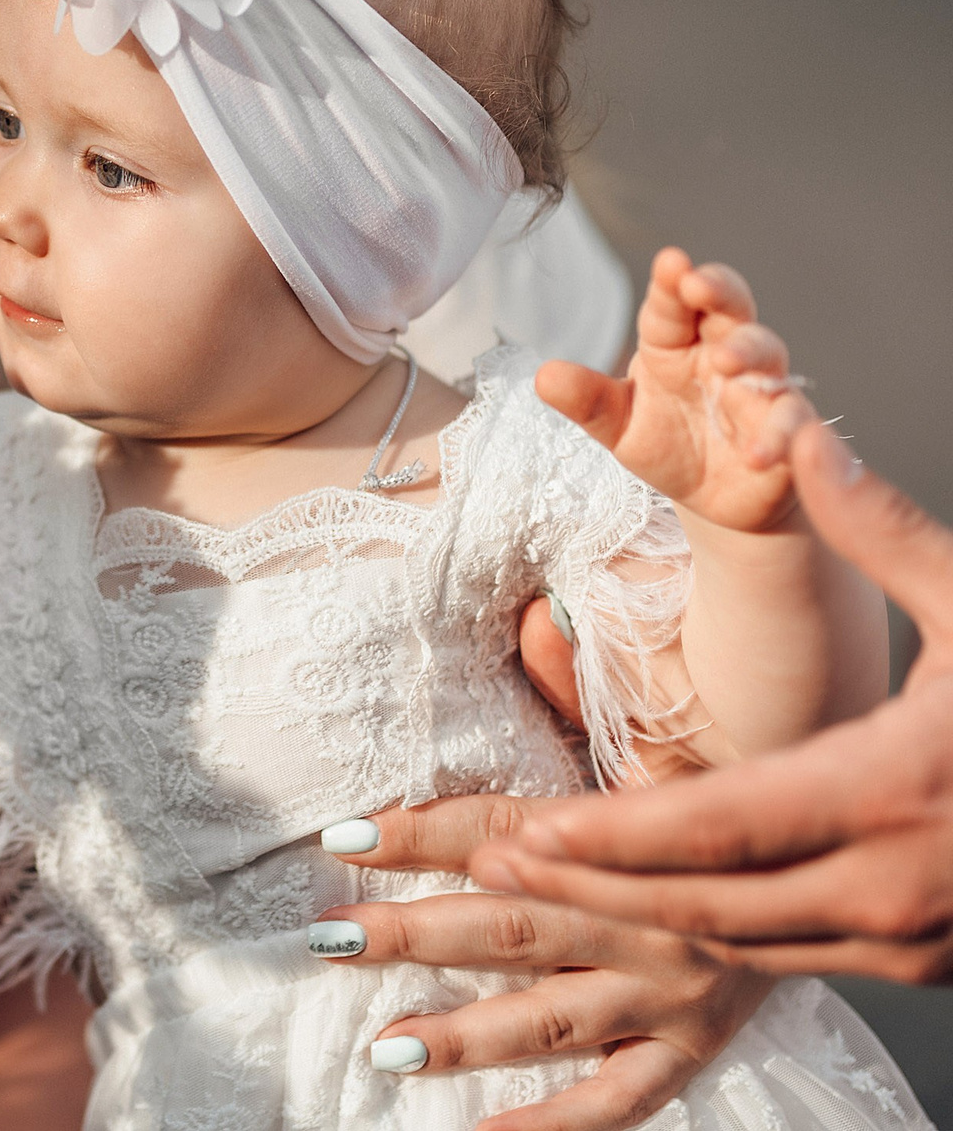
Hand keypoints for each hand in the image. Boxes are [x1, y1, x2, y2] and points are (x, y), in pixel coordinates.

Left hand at [317, 795, 772, 1130]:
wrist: (803, 865)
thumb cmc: (679, 819)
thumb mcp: (617, 778)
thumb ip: (530, 768)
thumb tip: (434, 750)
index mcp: (615, 841)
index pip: (497, 830)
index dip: (417, 833)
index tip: (339, 837)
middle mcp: (640, 917)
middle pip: (510, 925)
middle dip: (416, 935)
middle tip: (333, 939)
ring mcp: (664, 991)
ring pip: (549, 1018)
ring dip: (464, 1035)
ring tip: (388, 1046)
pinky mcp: (688, 1049)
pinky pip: (616, 1100)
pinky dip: (551, 1124)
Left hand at [474, 424, 952, 982]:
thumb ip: (885, 533)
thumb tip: (797, 435)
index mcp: (889, 790)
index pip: (711, 829)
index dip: (607, 838)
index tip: (520, 833)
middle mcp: (891, 887)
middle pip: (700, 905)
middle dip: (586, 890)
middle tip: (486, 866)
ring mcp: (908, 939)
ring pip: (738, 943)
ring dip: (634, 916)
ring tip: (542, 880)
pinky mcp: (921, 961)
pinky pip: (789, 954)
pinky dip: (709, 929)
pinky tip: (648, 899)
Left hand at [536, 249, 817, 533]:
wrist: (713, 498)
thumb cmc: (667, 444)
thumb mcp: (620, 426)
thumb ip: (588, 401)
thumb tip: (542, 376)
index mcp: (674, 344)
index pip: (671, 304)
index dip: (672, 282)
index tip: (670, 261)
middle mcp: (721, 354)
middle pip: (729, 309)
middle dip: (719, 291)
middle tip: (699, 284)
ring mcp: (759, 388)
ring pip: (766, 354)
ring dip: (749, 352)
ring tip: (725, 360)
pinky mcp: (788, 429)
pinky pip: (791, 422)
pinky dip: (778, 433)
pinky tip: (756, 452)